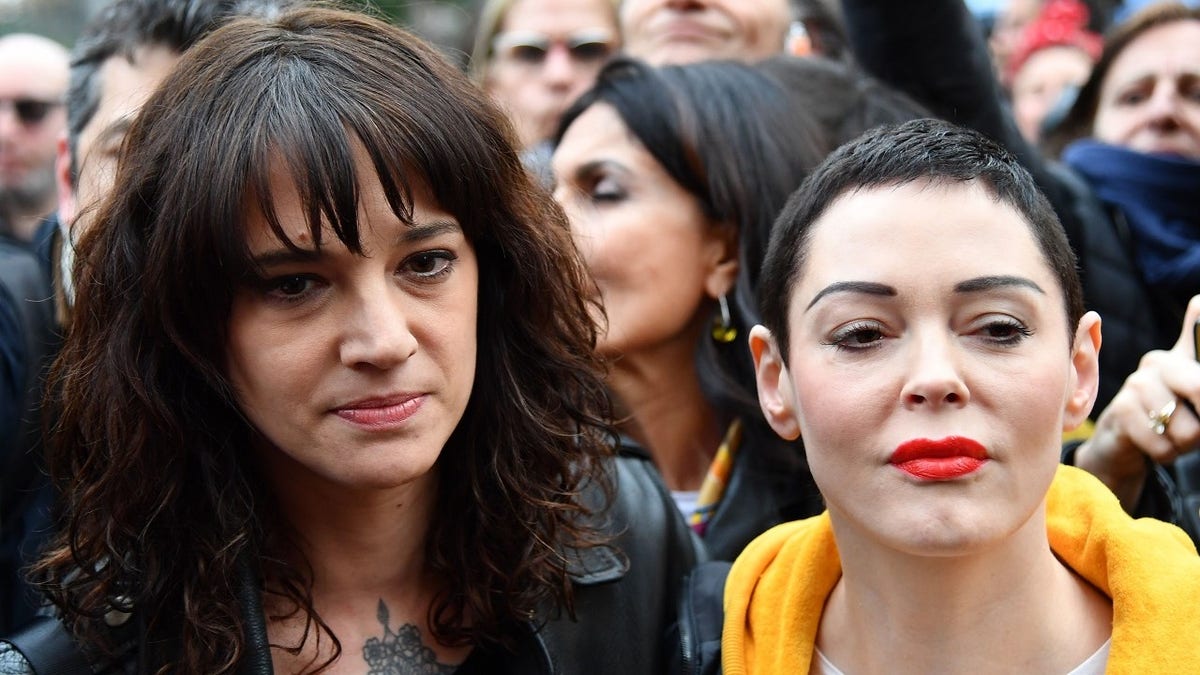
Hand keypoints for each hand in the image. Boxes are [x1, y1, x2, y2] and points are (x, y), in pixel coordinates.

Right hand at [1076, 296, 1199, 507]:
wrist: (1122, 443)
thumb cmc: (1167, 417)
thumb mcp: (1190, 389)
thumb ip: (1197, 354)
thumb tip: (1199, 301)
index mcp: (1175, 356)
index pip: (1199, 346)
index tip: (1196, 392)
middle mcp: (1155, 363)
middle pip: (1199, 388)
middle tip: (1196, 427)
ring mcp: (1135, 386)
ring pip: (1185, 427)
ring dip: (1184, 443)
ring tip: (1170, 436)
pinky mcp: (1122, 412)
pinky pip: (1163, 444)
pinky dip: (1166, 453)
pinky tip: (1154, 445)